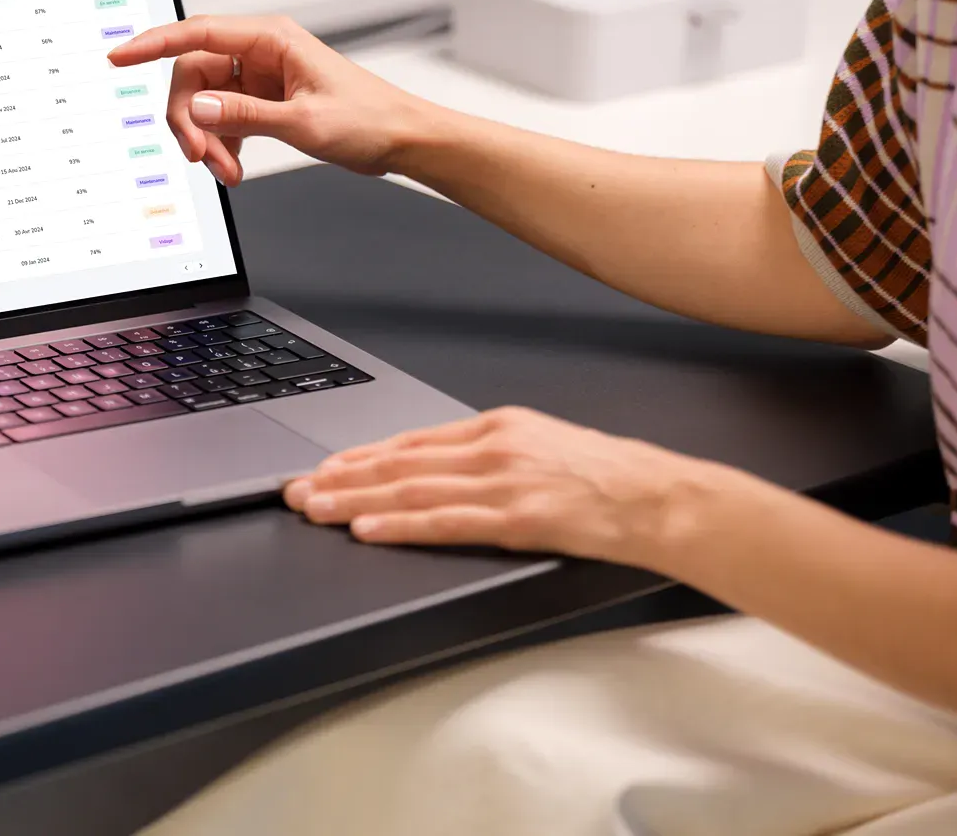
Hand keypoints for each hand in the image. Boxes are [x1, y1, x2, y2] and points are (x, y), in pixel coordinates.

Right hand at [108, 14, 435, 185]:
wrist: (401, 140)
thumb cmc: (369, 119)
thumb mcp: (303, 121)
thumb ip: (244, 114)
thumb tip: (197, 109)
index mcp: (270, 38)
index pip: (196, 33)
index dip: (153, 44)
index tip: (120, 57)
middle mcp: (260, 52)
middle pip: (193, 76)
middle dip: (190, 121)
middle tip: (202, 156)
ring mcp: (259, 76)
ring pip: (205, 102)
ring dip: (208, 139)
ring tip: (229, 170)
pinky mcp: (262, 99)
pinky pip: (222, 117)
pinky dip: (222, 143)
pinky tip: (237, 164)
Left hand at [283, 407, 717, 567]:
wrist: (660, 497)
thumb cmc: (606, 478)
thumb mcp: (541, 446)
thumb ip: (490, 454)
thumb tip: (438, 468)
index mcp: (496, 426)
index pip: (411, 441)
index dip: (360, 456)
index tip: (322, 466)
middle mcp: (492, 447)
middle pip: (399, 463)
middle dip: (339, 477)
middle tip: (295, 489)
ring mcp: (504, 482)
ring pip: (410, 492)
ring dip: (353, 502)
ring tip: (314, 509)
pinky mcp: (519, 518)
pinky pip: (445, 523)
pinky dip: (399, 527)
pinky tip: (367, 530)